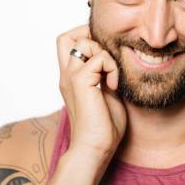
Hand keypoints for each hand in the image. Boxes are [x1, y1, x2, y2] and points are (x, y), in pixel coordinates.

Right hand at [56, 25, 126, 162]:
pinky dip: (111, 66)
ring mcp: (71, 77)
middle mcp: (67, 74)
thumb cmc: (104, 127)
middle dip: (89, 36)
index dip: (86, 39)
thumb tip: (119, 61)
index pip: (68, 44)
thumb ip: (106, 76)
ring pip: (83, 41)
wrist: (95, 148)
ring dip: (104, 52)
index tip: (106, 55)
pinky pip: (99, 57)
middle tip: (107, 57)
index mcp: (72, 78)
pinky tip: (113, 86)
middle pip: (66, 37)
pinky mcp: (81, 82)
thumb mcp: (107, 94)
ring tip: (112, 75)